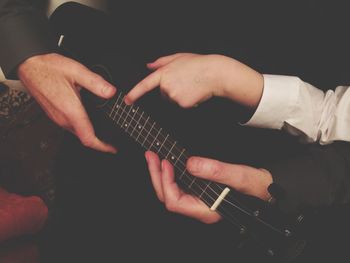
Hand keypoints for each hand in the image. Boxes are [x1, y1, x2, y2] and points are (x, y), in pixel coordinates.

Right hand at [18, 53, 116, 152]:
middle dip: (99, 142)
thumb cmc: (49, 69)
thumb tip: (111, 92)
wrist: (29, 67)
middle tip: (112, 140)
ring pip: (77, 133)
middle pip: (84, 138)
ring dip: (90, 135)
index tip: (113, 148)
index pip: (88, 138)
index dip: (102, 146)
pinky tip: (89, 121)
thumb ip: (96, 82)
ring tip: (104, 132)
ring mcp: (57, 118)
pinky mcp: (54, 115)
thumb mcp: (76, 71)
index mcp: (70, 110)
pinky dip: (82, 128)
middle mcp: (63, 118)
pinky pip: (71, 127)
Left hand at [125, 53, 263, 108]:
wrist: (214, 73)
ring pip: (172, 100)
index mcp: (164, 73)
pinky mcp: (182, 104)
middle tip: (184, 82)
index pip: (145, 85)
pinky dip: (187, 101)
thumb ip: (161, 62)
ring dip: (179, 96)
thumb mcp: (178, 57)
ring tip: (191, 86)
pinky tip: (194, 93)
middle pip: (162, 94)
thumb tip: (149, 66)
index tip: (127, 101)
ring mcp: (174, 96)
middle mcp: (166, 86)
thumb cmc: (198, 64)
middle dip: (170, 90)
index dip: (134, 93)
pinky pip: (181, 105)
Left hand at [145, 151, 271, 223]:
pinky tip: (167, 161)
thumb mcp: (240, 177)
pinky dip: (171, 172)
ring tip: (154, 156)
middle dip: (156, 175)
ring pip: (171, 191)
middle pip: (168, 197)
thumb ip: (216, 171)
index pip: (175, 202)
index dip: (166, 182)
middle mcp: (199, 207)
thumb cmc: (258, 188)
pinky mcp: (200, 191)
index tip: (165, 162)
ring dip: (160, 173)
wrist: (268, 188)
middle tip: (151, 155)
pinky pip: (179, 185)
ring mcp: (198, 200)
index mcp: (206, 210)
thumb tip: (190, 164)